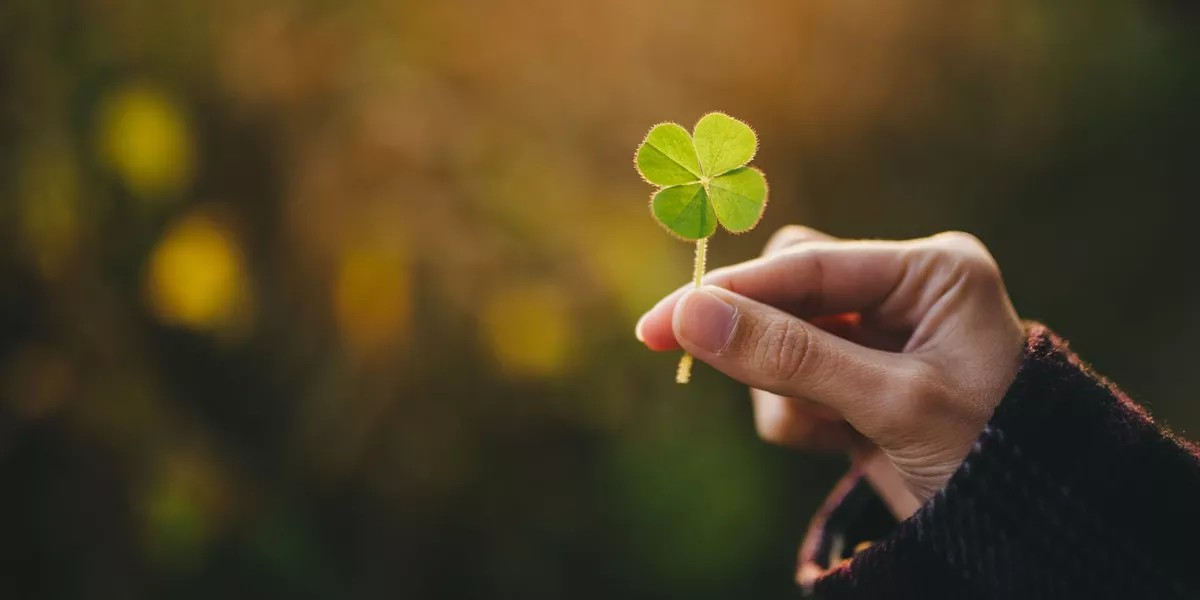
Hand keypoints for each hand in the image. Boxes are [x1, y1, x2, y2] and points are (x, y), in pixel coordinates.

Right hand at [636, 226, 1024, 510]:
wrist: (1029, 534)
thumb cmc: (989, 457)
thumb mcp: (889, 402)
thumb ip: (790, 356)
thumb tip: (689, 316)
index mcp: (930, 272)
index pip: (807, 264)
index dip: (730, 293)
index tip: (662, 322)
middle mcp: (903, 293)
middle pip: (785, 291)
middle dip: (761, 341)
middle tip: (701, 361)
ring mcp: (878, 339)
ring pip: (779, 340)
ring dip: (782, 391)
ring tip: (825, 431)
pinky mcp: (857, 382)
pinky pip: (790, 381)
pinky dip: (795, 416)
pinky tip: (836, 442)